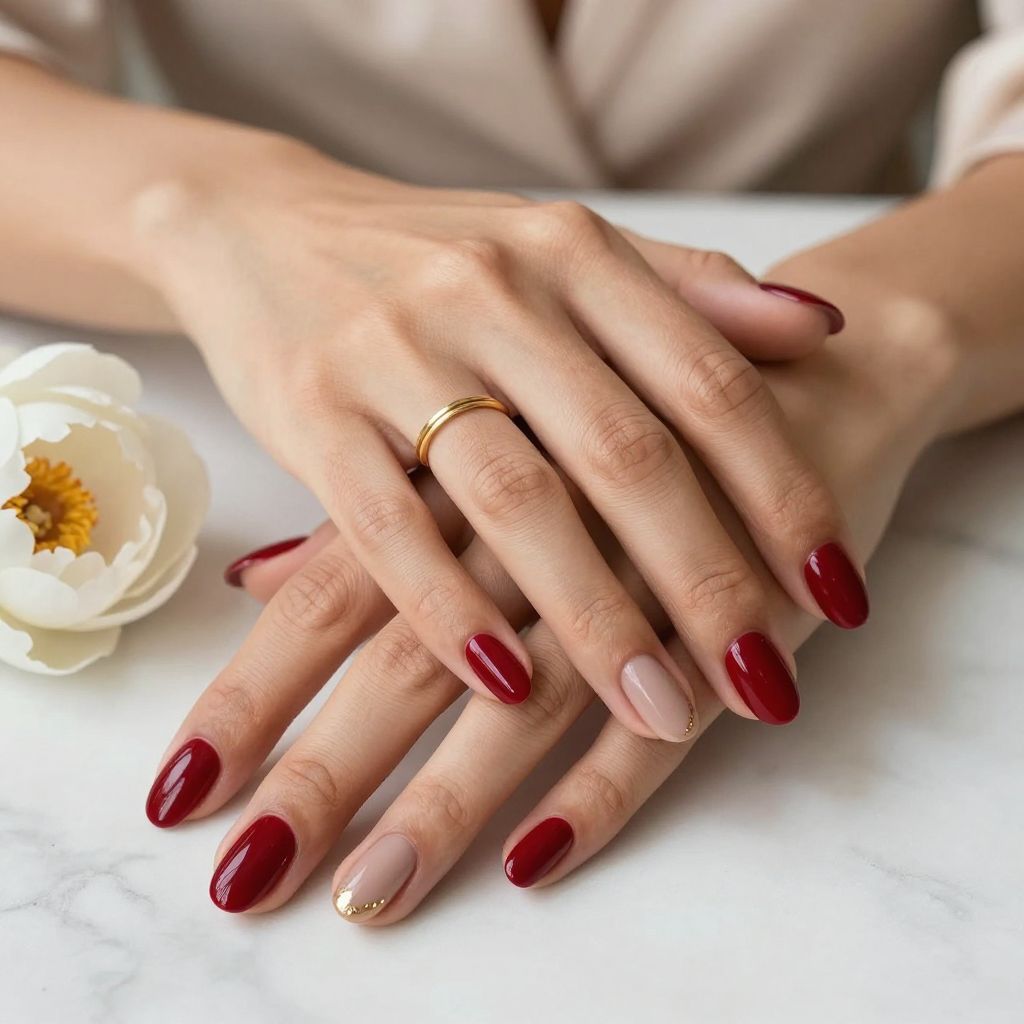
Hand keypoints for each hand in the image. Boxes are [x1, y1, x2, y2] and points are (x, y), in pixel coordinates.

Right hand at [146, 280, 955, 915]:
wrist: (261, 224)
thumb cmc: (436, 257)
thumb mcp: (564, 251)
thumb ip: (688, 290)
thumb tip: (819, 325)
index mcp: (575, 254)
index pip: (709, 381)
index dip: (784, 492)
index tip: (837, 588)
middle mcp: (494, 291)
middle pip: (627, 454)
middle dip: (707, 581)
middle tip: (765, 684)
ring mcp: (395, 348)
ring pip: (516, 500)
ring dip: (595, 619)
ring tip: (662, 713)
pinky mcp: (310, 411)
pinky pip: (387, 526)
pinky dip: (448, 610)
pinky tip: (503, 685)